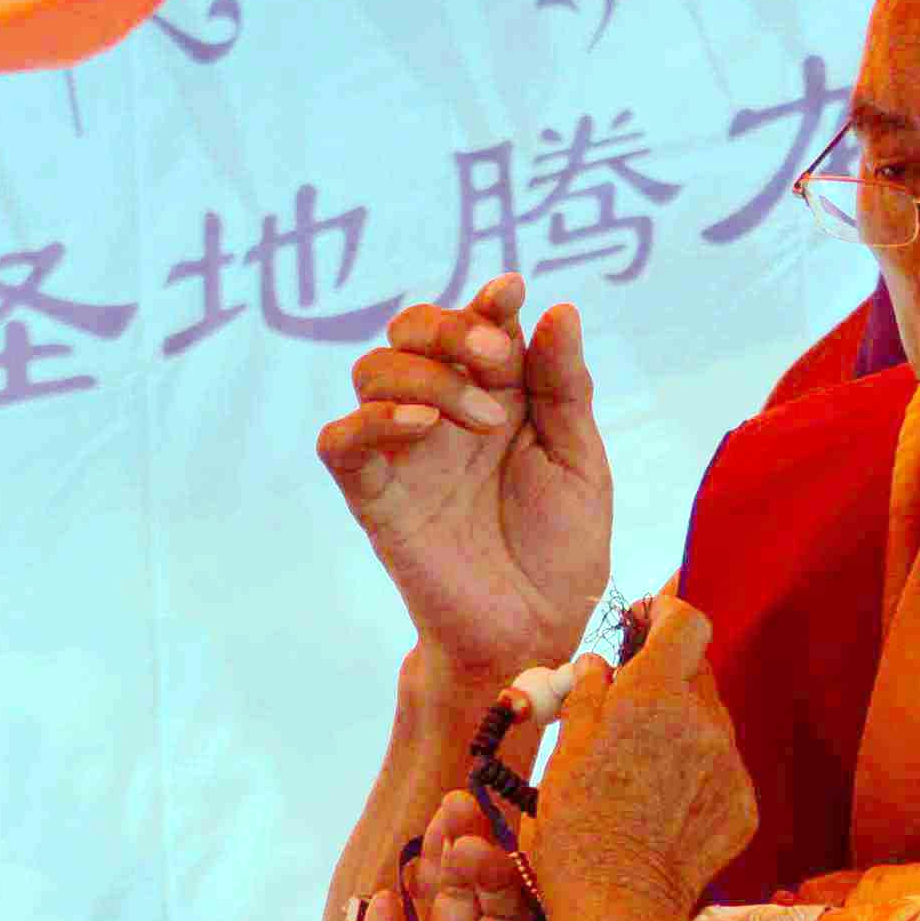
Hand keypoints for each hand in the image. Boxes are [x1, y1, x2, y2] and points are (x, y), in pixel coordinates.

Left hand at [297, 794, 553, 920]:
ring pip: (502, 920)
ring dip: (494, 878)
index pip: (424, 901)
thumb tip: (389, 893)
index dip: (431, 860)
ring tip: (476, 839)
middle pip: (467, 899)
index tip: (436, 817)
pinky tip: (508, 907)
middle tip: (461, 808)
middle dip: (465, 852)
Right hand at [320, 277, 614, 690]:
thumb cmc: (561, 549)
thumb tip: (556, 309)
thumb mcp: (580, 459)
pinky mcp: (374, 497)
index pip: (473, 325)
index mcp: (496, 397)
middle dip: (449, 329)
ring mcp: (404, 454)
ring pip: (373, 372)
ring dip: (427, 376)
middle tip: (495, 360)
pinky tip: (421, 427)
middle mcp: (444, 414)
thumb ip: (564, 386)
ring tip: (481, 420)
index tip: (509, 292)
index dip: (484, 300)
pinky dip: (370, 420)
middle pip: (409, 332)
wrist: (537, 628)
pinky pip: (339, 443)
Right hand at [510, 598, 758, 920]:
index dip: (668, 611)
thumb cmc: (576, 826)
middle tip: (631, 712)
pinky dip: (697, 778)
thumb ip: (590, 694)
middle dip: (667, 681)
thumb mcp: (565, 749)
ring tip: (642, 774)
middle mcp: (704, 720)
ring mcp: (730, 764)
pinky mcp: (744, 805)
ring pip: (710, 725)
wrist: (619, 904)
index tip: (650, 619)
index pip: (687, 620)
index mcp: (655, 693)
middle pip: (698, 674)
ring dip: (682, 732)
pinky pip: (722, 772)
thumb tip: (601, 667)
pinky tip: (664, 810)